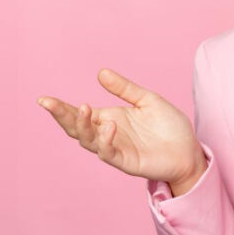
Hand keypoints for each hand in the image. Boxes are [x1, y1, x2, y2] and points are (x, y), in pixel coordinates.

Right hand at [37, 68, 206, 186]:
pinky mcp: (126, 162)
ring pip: (88, 141)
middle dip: (61, 116)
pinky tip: (109, 126)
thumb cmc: (169, 127)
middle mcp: (107, 135)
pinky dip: (105, 141)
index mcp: (109, 119)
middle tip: (49, 103)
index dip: (61, 108)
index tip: (43, 99)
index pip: (79, 113)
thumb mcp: (147, 100)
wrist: (189, 150)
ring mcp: (116, 149)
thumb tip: (100, 72)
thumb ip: (124, 89)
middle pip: (76, 127)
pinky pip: (109, 153)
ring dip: (82, 126)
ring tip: (84, 108)